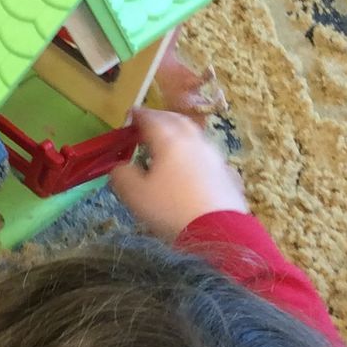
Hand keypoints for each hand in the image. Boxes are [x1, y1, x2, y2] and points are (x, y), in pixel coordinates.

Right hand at [109, 107, 244, 242]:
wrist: (218, 231)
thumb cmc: (171, 210)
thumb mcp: (135, 195)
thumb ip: (121, 175)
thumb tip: (119, 167)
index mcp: (170, 141)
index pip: (152, 119)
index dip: (139, 115)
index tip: (130, 115)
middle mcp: (194, 142)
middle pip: (177, 120)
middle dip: (161, 118)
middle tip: (149, 123)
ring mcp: (214, 157)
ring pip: (195, 136)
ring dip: (179, 133)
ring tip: (168, 143)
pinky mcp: (226, 174)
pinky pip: (207, 155)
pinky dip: (194, 152)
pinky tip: (190, 165)